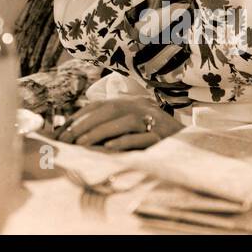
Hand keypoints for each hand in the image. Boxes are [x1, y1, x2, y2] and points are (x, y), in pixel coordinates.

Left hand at [52, 96, 182, 150]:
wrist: (190, 145)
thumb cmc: (154, 139)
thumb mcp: (131, 127)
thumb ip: (110, 125)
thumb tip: (76, 133)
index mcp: (130, 102)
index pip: (99, 105)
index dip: (79, 116)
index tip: (61, 131)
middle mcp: (141, 107)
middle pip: (108, 111)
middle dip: (84, 125)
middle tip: (66, 140)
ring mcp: (154, 120)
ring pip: (122, 122)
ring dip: (99, 132)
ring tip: (81, 144)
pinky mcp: (163, 137)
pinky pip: (141, 138)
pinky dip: (123, 142)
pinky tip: (107, 149)